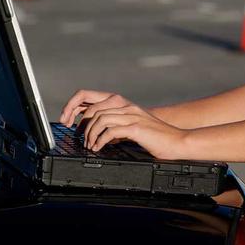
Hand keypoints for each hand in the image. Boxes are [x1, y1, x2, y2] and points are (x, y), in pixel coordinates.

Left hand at [60, 89, 189, 158]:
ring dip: (90, 134)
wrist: (176, 141)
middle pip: (93, 108)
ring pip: (100, 119)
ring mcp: (131, 115)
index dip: (74, 106)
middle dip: (81, 124)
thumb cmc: (155, 137)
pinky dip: (100, 140)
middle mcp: (126, 106)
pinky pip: (111, 131)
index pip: (90, 97)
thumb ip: (116, 126)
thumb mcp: (132, 127)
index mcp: (123, 104)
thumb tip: (96, 134)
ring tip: (90, 146)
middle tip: (79, 139)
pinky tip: (99, 148)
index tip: (68, 121)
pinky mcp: (135, 127)